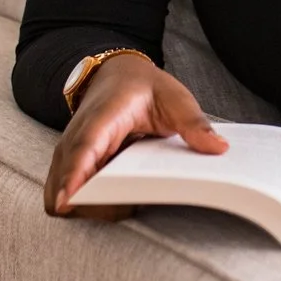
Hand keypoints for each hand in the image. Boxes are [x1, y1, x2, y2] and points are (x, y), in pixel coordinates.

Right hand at [43, 53, 228, 218]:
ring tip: (126, 202)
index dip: (73, 177)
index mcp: (102, 118)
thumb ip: (194, 123)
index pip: (82, 150)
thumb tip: (218, 148)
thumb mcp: (175, 98)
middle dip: (89, 203)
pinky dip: (87, 202)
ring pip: (61, 192)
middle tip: (129, 206)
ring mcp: (69, 153)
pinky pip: (68, 193)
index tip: (69, 201)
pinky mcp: (71, 165)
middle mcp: (76, 137)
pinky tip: (116, 199)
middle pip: (67, 181)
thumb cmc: (143, 86)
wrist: (117, 73)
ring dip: (88, 206)